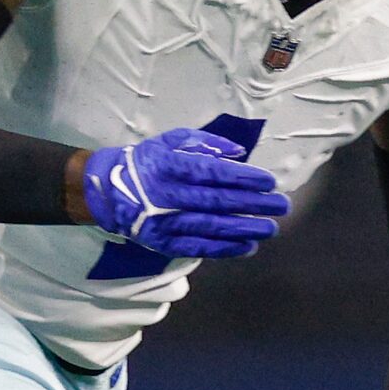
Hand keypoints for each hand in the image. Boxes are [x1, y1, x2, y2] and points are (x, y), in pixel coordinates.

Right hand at [80, 128, 288, 259]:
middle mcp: (165, 194)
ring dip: (245, 228)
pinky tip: (249, 246)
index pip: (212, 172)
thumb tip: (239, 153)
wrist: (107, 190)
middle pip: (216, 201)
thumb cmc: (149, 161)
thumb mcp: (171, 140)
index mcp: (169, 166)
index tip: (269, 181)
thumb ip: (205, 142)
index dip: (243, 178)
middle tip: (281, 205)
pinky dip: (225, 249)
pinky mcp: (162, 242)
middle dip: (254, 204)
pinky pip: (198, 248)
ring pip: (210, 227)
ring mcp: (163, 221)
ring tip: (272, 227)